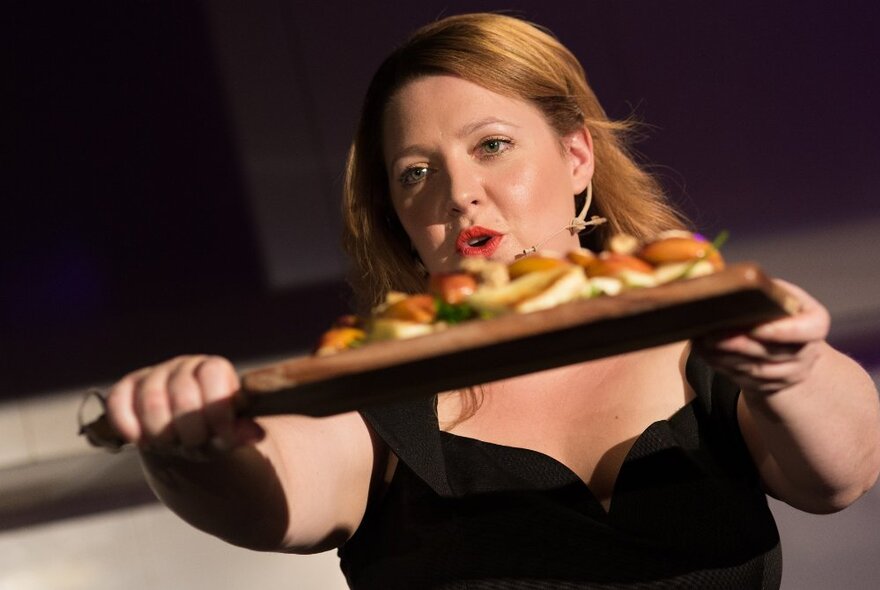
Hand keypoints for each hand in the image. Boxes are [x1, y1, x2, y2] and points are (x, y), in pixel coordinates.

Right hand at [105, 355, 263, 453]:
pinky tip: (139, 440)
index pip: (213, 375)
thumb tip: (256, 432)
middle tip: (194, 445)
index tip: (223, 437)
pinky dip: (128, 424)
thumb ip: (242, 432)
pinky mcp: (127, 388)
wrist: (183, 434)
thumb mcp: (231, 434)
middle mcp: (184, 365)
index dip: (218, 410)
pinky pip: (119, 401)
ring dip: (162, 432)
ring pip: (151, 399)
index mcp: (214, 369)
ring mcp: (154, 375)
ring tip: (171, 445)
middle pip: (182, 392)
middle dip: (190, 429)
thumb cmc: (213, 431)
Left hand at [693, 279, 830, 394]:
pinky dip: (722, 366)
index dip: (780, 331)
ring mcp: (790, 373)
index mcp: (814, 322)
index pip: (808, 329)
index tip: (754, 329)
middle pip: (772, 352)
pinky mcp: (770, 386)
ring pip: (756, 369)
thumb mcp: (777, 293)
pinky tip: (705, 352)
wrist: (785, 342)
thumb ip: (762, 291)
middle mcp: (807, 351)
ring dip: (725, 357)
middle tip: (711, 335)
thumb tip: (724, 282)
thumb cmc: (777, 308)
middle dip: (739, 344)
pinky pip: (744, 379)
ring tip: (702, 342)